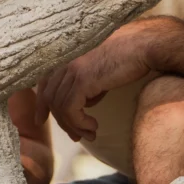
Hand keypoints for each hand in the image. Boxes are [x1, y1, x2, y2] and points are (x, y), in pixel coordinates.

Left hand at [35, 20, 161, 141]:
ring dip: (74, 126)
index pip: (44, 83)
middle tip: (76, 137)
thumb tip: (84, 103)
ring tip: (91, 134)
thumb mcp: (100, 73)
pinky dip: (79, 123)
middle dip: (61, 121)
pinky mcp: (82, 78)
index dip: (41, 103)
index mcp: (66, 57)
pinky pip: (70, 109)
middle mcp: (64, 61)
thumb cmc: (127, 58)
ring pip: (60, 107)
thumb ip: (87, 85)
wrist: (143, 46)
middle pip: (50, 98)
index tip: (40, 120)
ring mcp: (71, 69)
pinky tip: (93, 126)